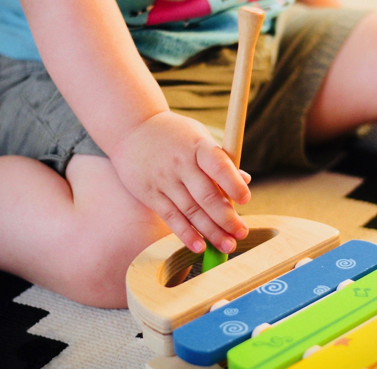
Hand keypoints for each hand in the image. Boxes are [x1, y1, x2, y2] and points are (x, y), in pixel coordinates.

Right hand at [110, 111, 250, 253]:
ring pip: (191, 211)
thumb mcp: (199, 138)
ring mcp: (164, 180)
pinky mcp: (151, 194)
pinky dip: (186, 234)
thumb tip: (245, 180)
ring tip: (227, 245)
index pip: (218, 165)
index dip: (233, 183)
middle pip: (206, 195)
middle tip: (241, 233)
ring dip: (211, 231)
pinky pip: (171, 217)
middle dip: (226, 218)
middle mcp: (181, 163)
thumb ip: (221, 161)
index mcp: (198, 146)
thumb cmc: (175, 135)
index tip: (245, 199)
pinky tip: (200, 247)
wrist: (131, 130)